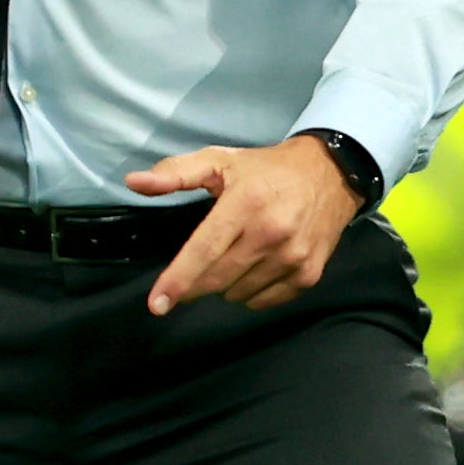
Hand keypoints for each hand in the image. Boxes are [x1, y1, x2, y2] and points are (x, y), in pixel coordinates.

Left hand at [129, 136, 363, 316]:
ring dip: (225, 284)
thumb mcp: (219, 160)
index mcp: (245, 203)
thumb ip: (175, 173)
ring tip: (236, 254)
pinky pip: (263, 302)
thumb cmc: (265, 169)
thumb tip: (134, 181)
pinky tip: (255, 266)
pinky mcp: (309, 275)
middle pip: (218, 278)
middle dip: (197, 282)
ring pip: (238, 294)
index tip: (157, 304)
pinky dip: (250, 292)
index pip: (204, 250)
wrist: (329, 174)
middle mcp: (271, 233)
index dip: (178, 279)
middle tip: (196, 266)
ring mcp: (293, 258)